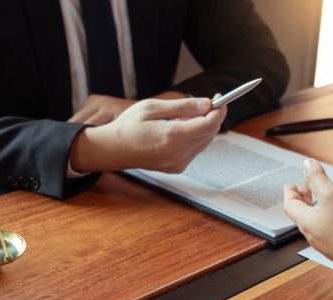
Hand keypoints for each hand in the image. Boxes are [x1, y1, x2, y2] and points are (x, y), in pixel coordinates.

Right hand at [70, 97, 225, 172]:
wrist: (113, 149)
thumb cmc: (128, 126)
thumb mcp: (153, 107)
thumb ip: (183, 106)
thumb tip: (207, 104)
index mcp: (172, 136)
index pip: (210, 124)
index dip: (219, 110)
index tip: (218, 99)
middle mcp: (178, 153)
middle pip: (210, 133)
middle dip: (211, 116)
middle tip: (203, 103)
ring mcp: (178, 163)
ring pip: (204, 142)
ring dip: (201, 127)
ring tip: (182, 117)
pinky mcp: (176, 168)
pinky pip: (194, 150)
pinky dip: (193, 137)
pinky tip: (177, 131)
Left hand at [283, 159, 332, 274]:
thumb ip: (318, 179)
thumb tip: (307, 165)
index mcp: (307, 221)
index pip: (290, 205)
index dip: (290, 192)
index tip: (291, 185)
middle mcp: (314, 234)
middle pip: (302, 214)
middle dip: (304, 198)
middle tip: (306, 189)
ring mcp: (327, 243)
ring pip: (317, 222)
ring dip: (318, 207)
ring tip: (326, 197)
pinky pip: (330, 229)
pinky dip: (331, 216)